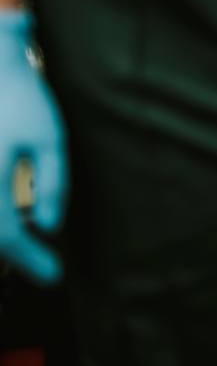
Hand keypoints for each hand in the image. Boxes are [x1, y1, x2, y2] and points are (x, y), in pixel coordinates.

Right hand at [0, 10, 66, 283]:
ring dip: (0, 236)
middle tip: (42, 264)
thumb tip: (50, 227)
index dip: (29, 259)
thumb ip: (52, 184)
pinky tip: (11, 219)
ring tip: (25, 246)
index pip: (4, 235)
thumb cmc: (21, 97)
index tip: (55, 275)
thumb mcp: (51, 138)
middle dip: (12, 253)